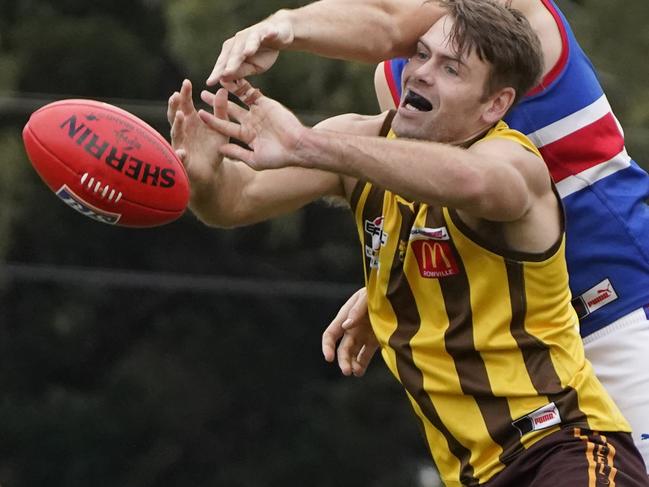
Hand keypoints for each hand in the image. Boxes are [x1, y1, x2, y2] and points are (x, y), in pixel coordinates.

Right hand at [167, 79, 228, 194]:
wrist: (212, 171)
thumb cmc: (214, 146)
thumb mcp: (221, 127)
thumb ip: (221, 110)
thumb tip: (222, 89)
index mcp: (191, 120)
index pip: (185, 104)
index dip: (185, 93)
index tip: (187, 82)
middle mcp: (182, 130)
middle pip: (175, 115)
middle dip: (174, 106)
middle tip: (176, 95)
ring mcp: (180, 145)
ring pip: (175, 134)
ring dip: (177, 125)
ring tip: (180, 115)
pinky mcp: (183, 161)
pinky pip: (180, 158)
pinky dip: (180, 155)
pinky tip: (182, 152)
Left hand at [198, 79, 306, 170]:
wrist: (298, 146)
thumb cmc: (278, 157)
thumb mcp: (254, 159)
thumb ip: (237, 153)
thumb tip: (220, 149)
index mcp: (247, 136)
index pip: (225, 127)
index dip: (213, 121)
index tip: (200, 114)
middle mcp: (251, 122)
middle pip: (229, 110)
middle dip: (216, 103)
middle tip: (202, 95)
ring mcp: (258, 112)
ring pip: (238, 99)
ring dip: (227, 91)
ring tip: (215, 82)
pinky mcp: (265, 103)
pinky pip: (250, 91)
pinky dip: (240, 84)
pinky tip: (229, 78)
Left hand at [206, 11, 293, 85]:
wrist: (277, 35)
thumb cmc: (262, 53)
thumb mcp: (251, 68)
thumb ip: (239, 72)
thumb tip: (224, 79)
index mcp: (232, 50)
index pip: (223, 62)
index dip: (217, 73)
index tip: (210, 83)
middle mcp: (239, 40)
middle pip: (234, 53)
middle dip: (230, 64)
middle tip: (225, 74)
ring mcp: (253, 34)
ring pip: (249, 42)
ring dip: (248, 47)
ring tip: (247, 54)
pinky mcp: (267, 30)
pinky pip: (268, 32)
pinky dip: (270, 33)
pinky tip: (272, 34)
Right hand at [322, 288, 378, 376]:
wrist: (396, 293)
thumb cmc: (378, 291)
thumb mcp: (367, 297)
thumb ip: (357, 310)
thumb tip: (346, 326)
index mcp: (345, 316)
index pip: (331, 334)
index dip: (327, 346)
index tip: (329, 358)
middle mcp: (352, 328)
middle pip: (343, 348)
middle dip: (343, 360)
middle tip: (347, 371)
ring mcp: (363, 335)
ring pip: (353, 355)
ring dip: (352, 364)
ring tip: (356, 372)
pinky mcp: (374, 341)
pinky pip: (365, 356)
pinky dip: (361, 365)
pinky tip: (360, 372)